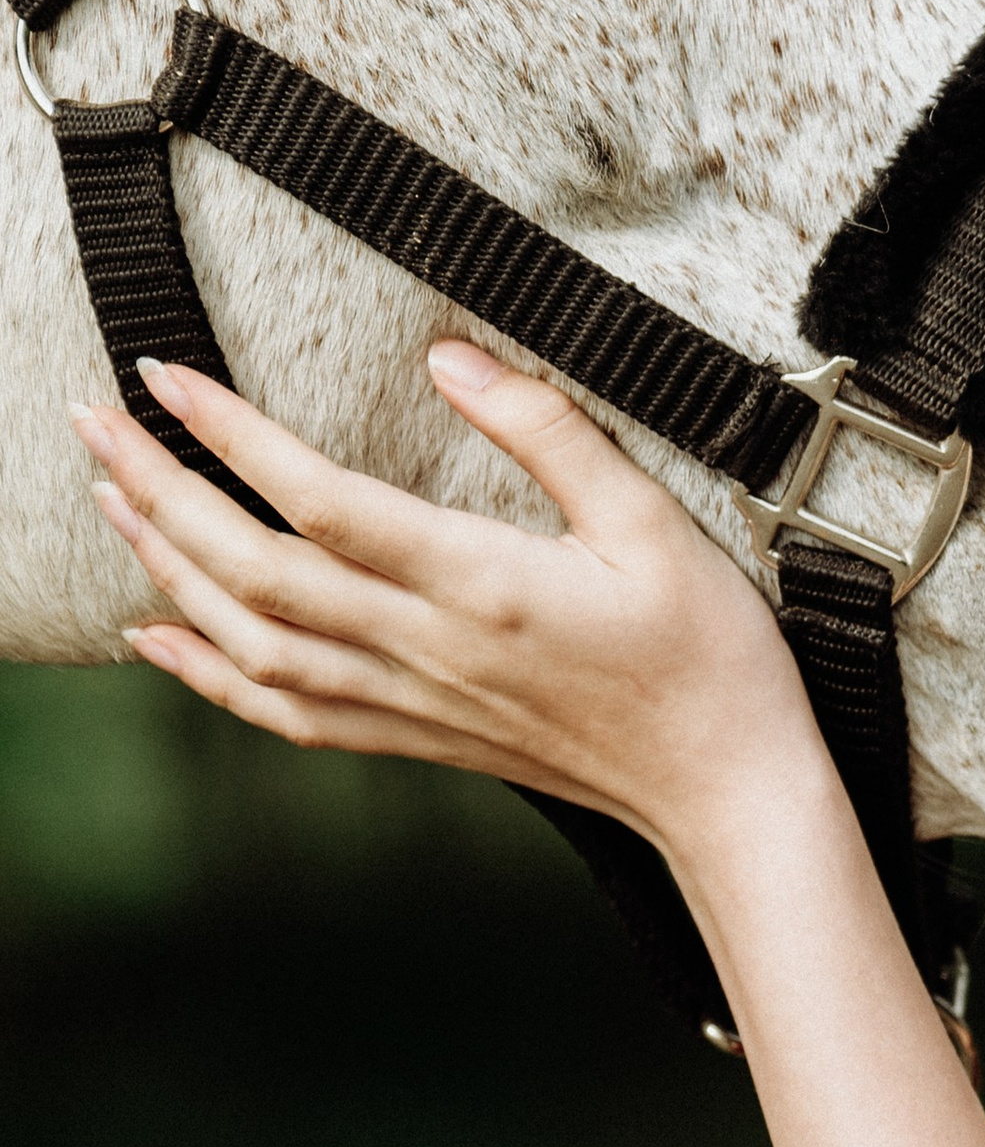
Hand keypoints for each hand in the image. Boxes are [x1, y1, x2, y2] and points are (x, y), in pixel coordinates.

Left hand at [70, 344, 825, 855]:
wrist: (727, 789)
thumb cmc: (708, 657)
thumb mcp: (654, 521)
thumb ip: (550, 431)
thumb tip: (451, 357)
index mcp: (483, 585)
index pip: (322, 503)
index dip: (230, 438)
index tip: (167, 377)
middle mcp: (429, 649)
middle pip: (254, 573)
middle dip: (159, 493)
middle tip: (96, 422)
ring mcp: (417, 702)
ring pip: (252, 643)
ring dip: (167, 570)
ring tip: (114, 497)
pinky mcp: (421, 738)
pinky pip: (286, 714)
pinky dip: (207, 676)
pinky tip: (159, 635)